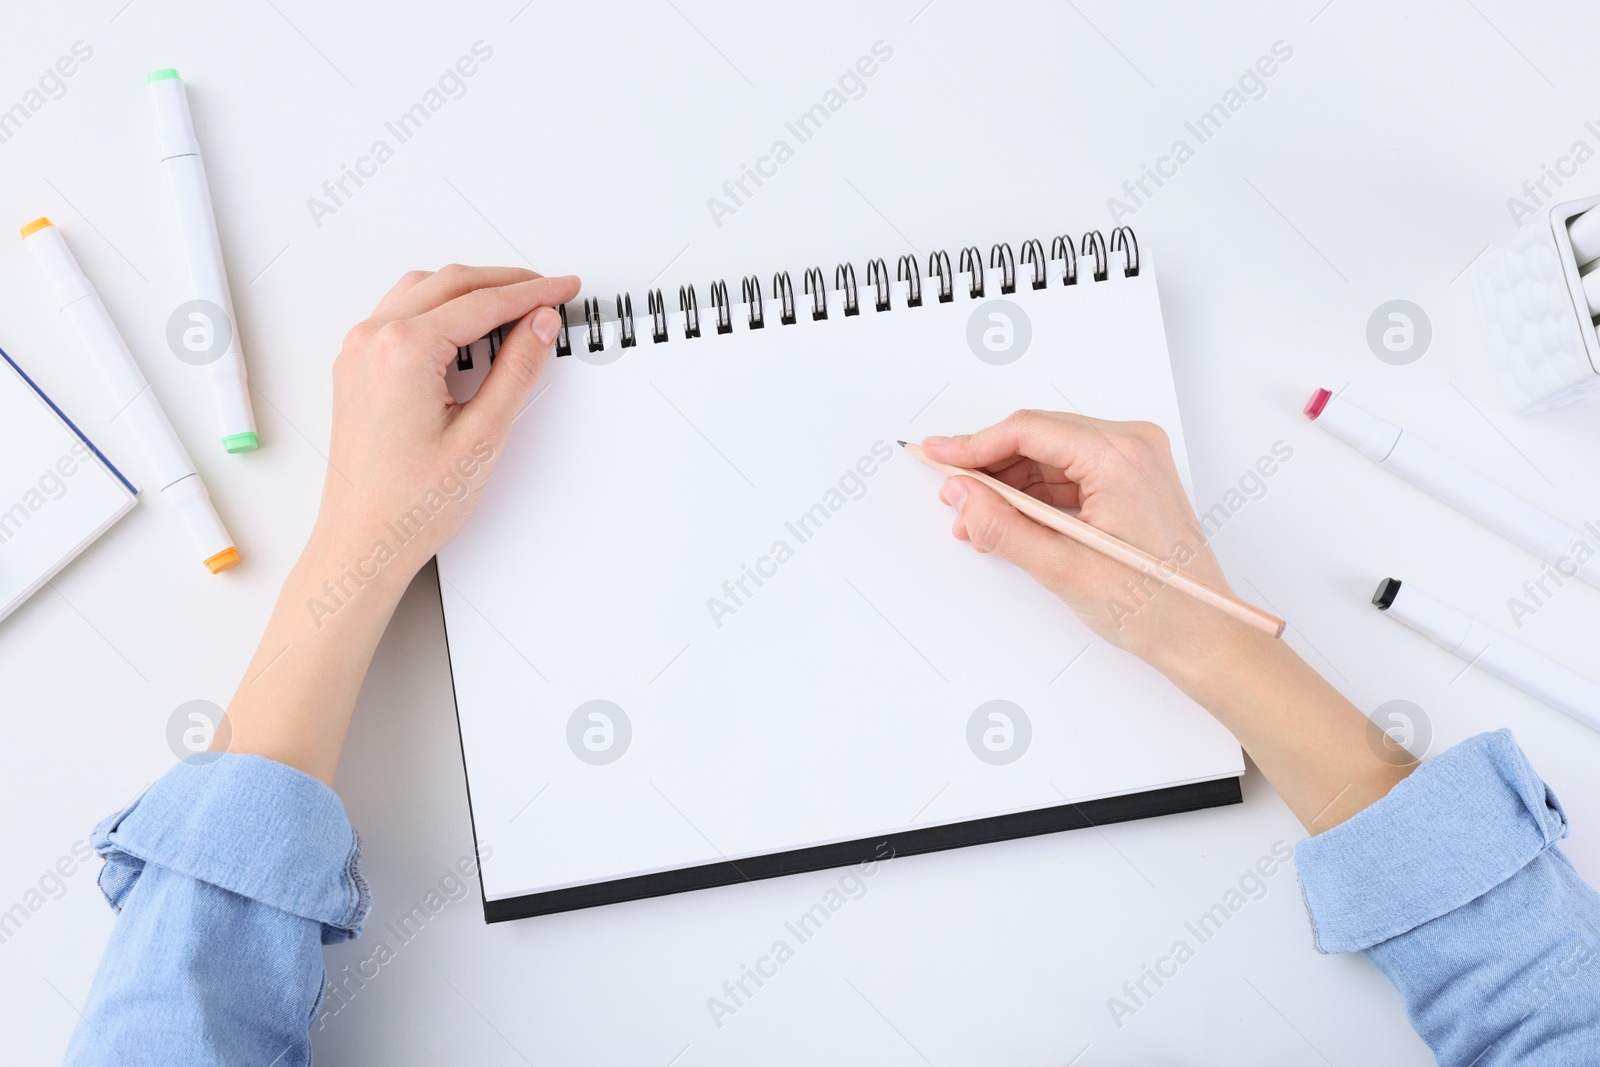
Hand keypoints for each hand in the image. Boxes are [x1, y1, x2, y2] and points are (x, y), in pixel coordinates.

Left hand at [316, 265, 580, 573]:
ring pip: (423, 291)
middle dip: (506, 283)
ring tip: (515, 306)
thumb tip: (539, 325)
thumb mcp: (483, 436)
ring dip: (470, 290)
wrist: (363, 541)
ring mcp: (359, 352)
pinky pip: (401, 314)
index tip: (563, 289)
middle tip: (549, 291)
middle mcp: (373, 341)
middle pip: (451, 284)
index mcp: (403, 351)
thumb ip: (516, 370)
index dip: (532, 293)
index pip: (483, 303)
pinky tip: (468, 327)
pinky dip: (440, 308)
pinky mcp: (357, 367)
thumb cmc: (409, 504)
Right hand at [920, 410, 1241, 670]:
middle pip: (1037, 436)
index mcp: (1119, 458)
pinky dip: (1035, 493)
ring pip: (1050, 454)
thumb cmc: (1155, 607)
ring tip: (977, 519)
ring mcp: (1135, 460)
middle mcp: (1132, 446)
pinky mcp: (1131, 479)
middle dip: (988, 465)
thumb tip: (962, 496)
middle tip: (951, 492)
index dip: (973, 444)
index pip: (1027, 430)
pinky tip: (1009, 520)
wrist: (1203, 634)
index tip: (937, 455)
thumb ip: (1003, 528)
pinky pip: (1069, 471)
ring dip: (1009, 482)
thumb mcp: (1064, 570)